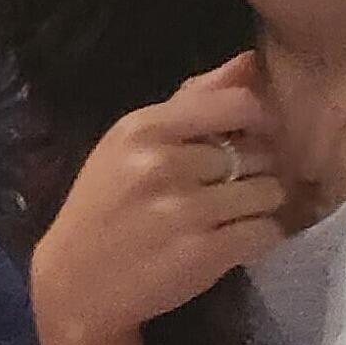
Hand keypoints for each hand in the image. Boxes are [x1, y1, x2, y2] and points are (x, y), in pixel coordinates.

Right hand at [30, 51, 285, 344]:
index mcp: (142, 129)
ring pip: (270, 192)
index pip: (236, 104)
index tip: (246, 140)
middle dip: (252, 172)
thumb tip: (250, 61)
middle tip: (226, 191)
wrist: (75, 283)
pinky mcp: (206, 254)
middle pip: (258, 153)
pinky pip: (268, 232)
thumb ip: (191, 101)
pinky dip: (258, 238)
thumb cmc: (104, 206)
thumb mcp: (129, 144)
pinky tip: (231, 242)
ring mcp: (186, 210)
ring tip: (228, 217)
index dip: (256, 122)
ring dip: (259, 207)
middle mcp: (164, 163)